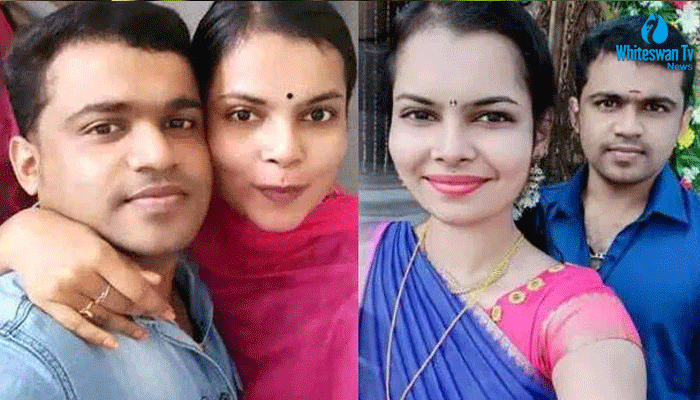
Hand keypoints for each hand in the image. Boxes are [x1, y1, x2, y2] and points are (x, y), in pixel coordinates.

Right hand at [0, 208, 174, 347]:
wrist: (25, 236)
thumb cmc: (70, 234)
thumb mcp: (101, 242)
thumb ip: (128, 264)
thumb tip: (156, 281)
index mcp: (98, 255)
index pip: (133, 287)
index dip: (153, 302)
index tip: (167, 312)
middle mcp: (81, 274)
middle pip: (119, 302)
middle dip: (142, 312)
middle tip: (158, 320)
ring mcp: (63, 290)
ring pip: (101, 314)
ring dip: (124, 326)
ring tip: (142, 334)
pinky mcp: (47, 302)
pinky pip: (75, 324)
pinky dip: (96, 335)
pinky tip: (113, 343)